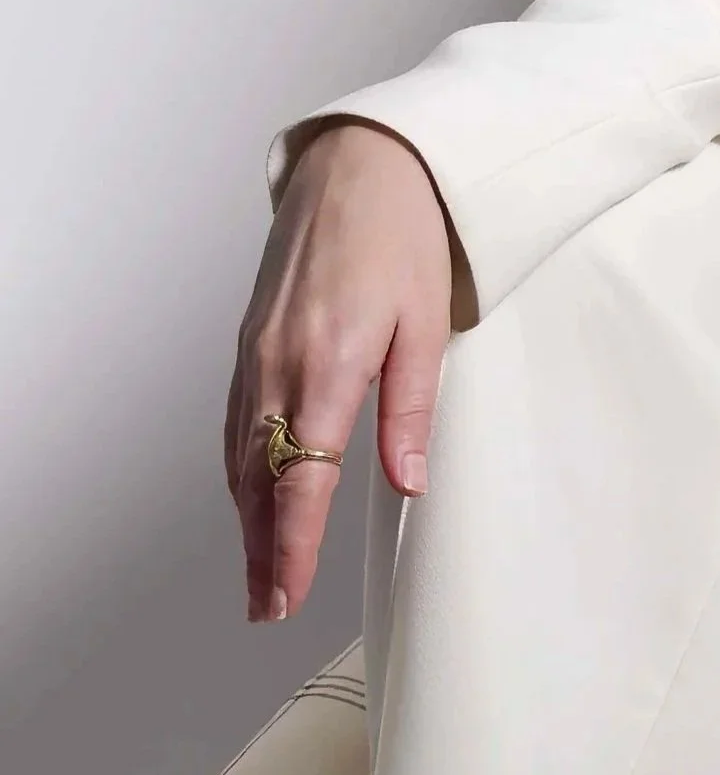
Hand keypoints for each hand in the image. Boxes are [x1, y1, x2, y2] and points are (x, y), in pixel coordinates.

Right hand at [224, 118, 456, 623]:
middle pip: (259, 480)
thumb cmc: (403, 238)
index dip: (292, 546)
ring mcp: (256, 352)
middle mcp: (278, 363)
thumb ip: (412, 409)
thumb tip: (408, 482)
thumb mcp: (428, 323)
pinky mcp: (249, 340)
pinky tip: (252, 493)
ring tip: (262, 571)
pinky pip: (236, 420)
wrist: (359, 166)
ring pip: (240, 455)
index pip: (301, 478)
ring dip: (248, 518)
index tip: (286, 596)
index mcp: (329, 363)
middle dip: (263, 550)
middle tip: (267, 607)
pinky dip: (240, 469)